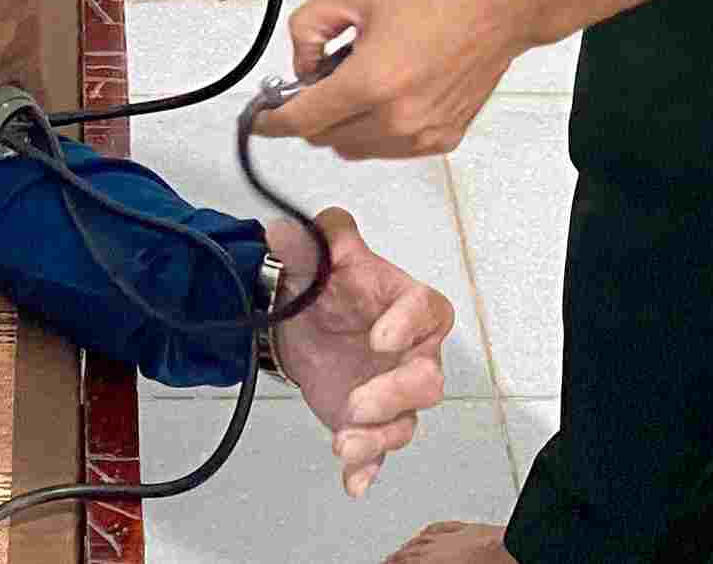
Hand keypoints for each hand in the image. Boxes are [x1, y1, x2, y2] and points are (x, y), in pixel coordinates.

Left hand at [253, 0, 540, 158]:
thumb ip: (309, 29)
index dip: (272, 122)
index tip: (261, 119)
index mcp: (371, 83)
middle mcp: (397, 118)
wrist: (498, 5)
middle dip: (311, 112)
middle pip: (324, 138)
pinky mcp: (442, 139)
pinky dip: (374, 129)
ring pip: (354, 149)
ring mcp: (422, 135)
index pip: (302, 121)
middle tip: (319, 79)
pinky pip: (388, 148)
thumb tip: (302, 66)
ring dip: (342, 123)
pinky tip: (388, 92)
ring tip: (362, 80)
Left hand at [267, 207, 453, 498]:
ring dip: (378, 438)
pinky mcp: (373, 423)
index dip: (409, 325)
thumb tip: (283, 229)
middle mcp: (412, 353)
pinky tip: (353, 483)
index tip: (379, 338)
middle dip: (395, 395)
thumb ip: (310, 240)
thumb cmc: (328, 286)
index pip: (429, 311)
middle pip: (427, 379)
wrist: (303, 320)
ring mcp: (394, 392)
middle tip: (357, 403)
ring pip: (405, 423)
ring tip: (342, 445)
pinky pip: (380, 452)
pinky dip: (368, 468)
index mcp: (408, 305)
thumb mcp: (316, 254)